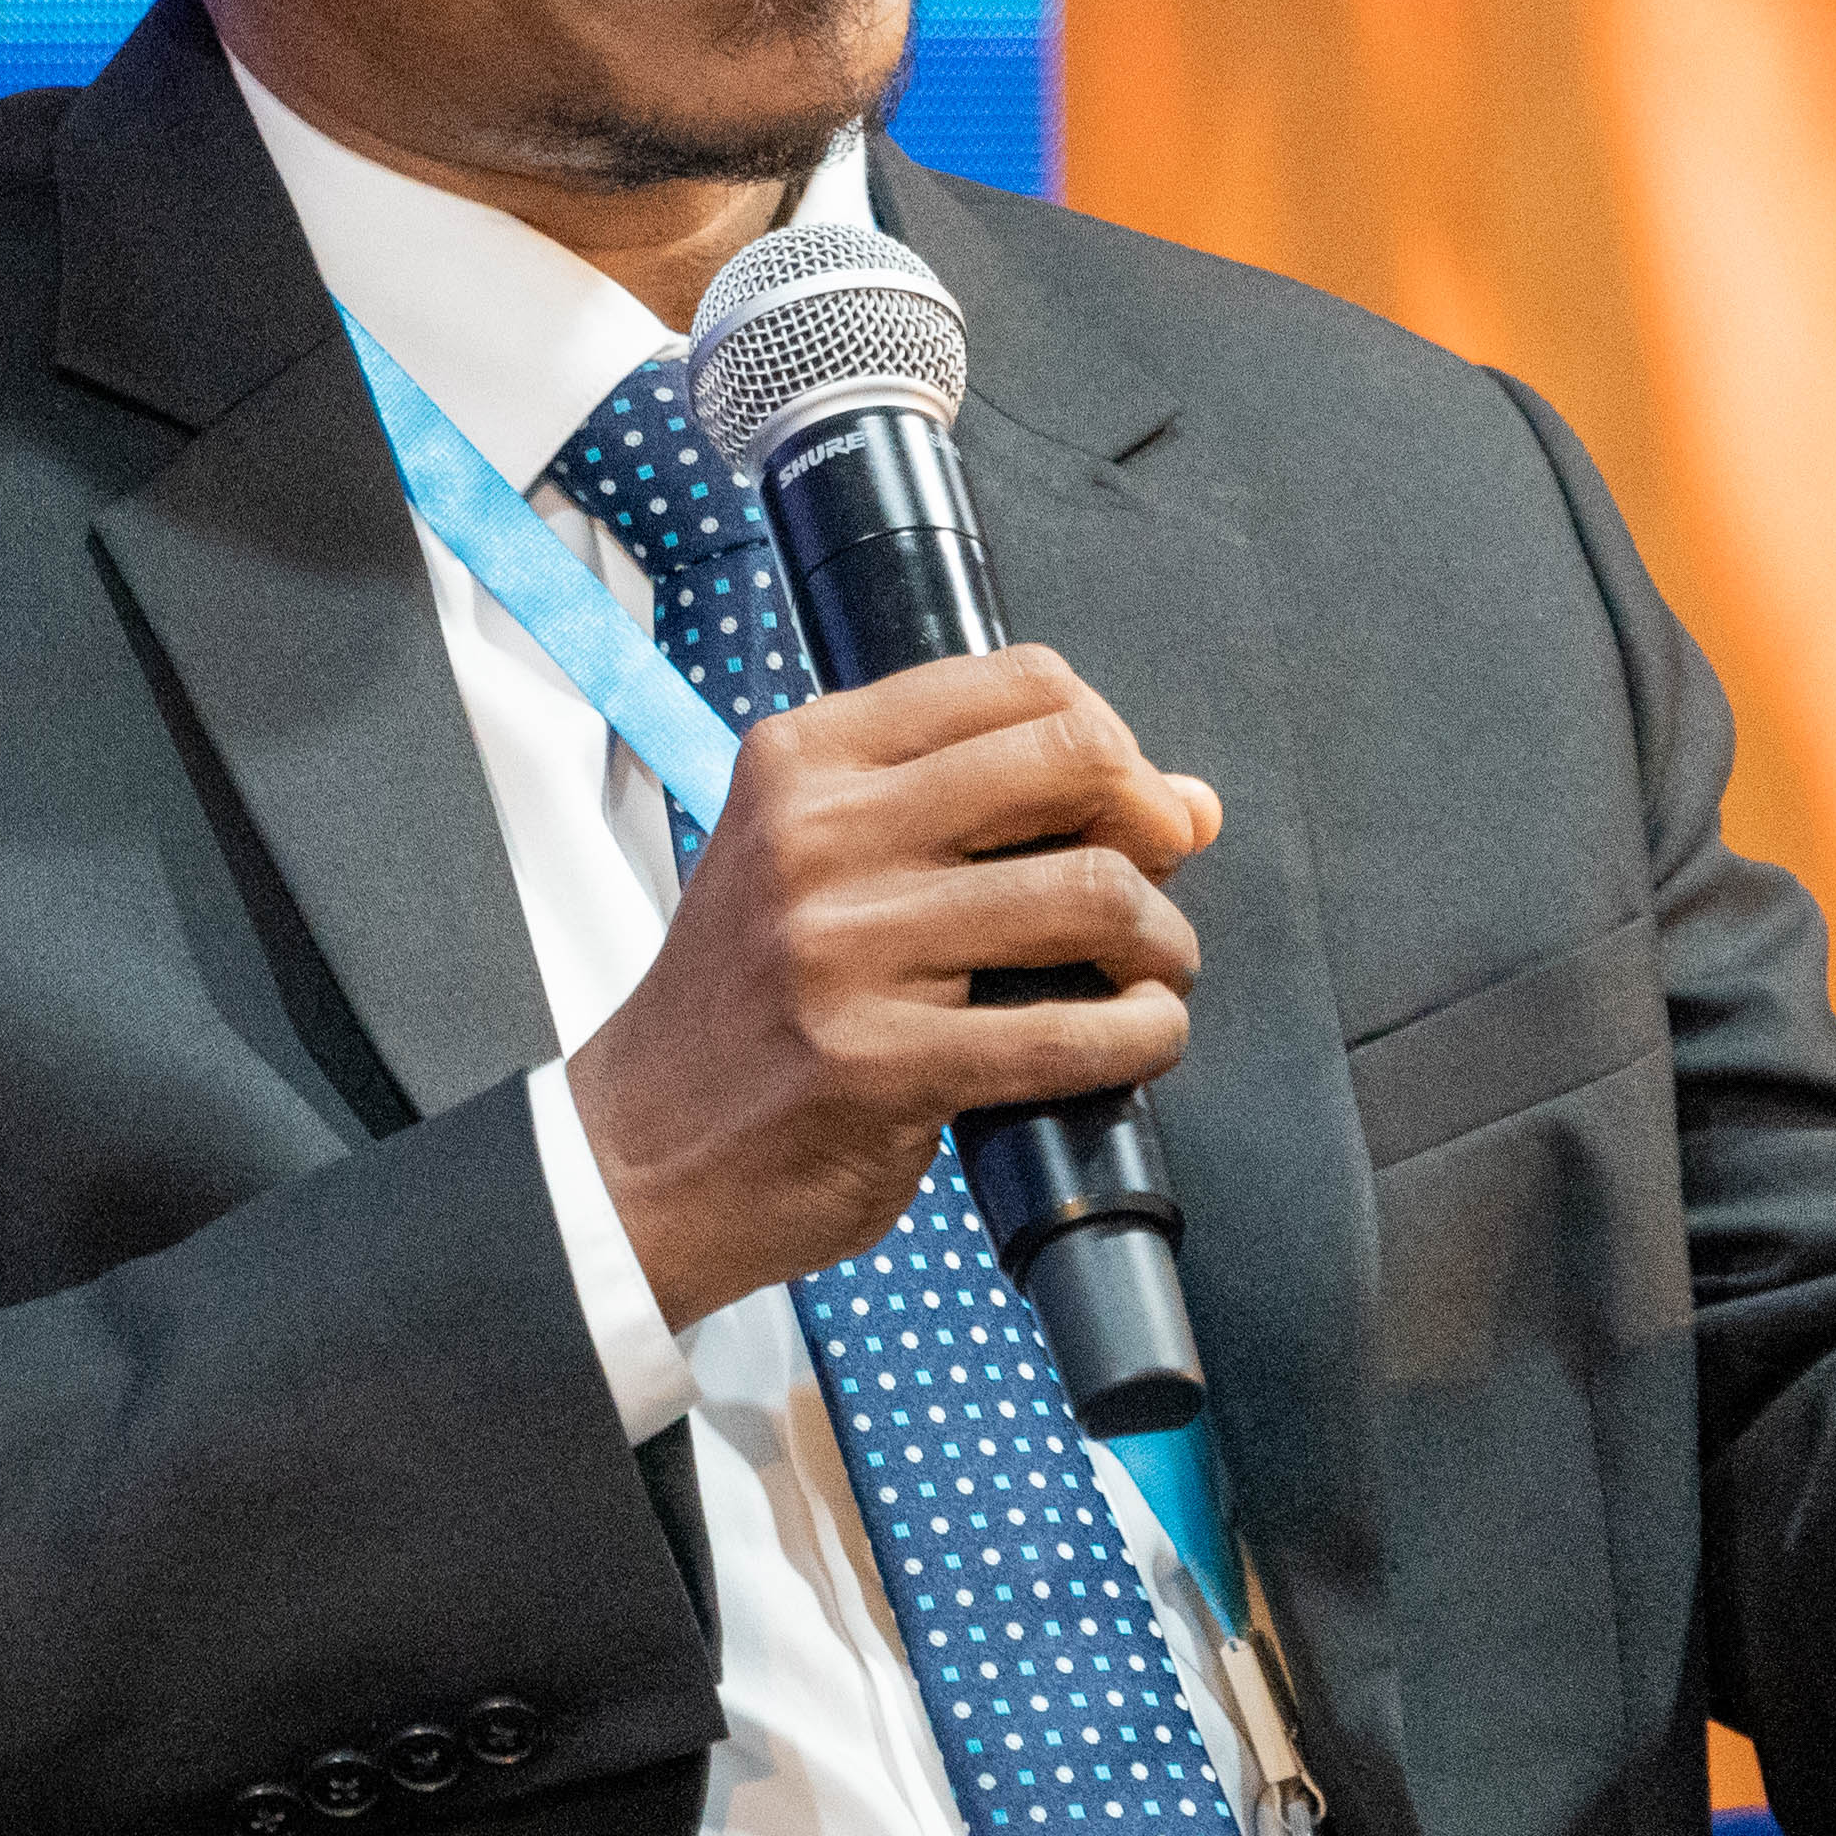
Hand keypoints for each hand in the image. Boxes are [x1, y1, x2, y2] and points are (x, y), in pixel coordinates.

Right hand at [567, 642, 1219, 1326]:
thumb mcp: (826, 866)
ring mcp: (845, 949)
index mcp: (803, 760)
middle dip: (1151, 822)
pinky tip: (1140, 1036)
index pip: (1018, 682)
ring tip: (1150, 972)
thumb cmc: (751, 1003)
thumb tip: (1190, 803)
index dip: (1109, 735)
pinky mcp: (882, 1064)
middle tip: (1157, 877)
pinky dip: (1145, 1033)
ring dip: (1161, 940)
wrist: (644, 1152)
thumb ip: (989, 816)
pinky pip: (1072, 1032)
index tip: (1123, 800)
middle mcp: (819, 834)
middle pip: (1071, 761)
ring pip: (1090, 893)